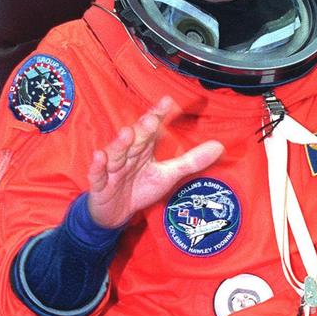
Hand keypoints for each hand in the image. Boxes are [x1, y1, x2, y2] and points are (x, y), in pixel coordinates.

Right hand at [86, 96, 222, 229]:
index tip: (168, 102)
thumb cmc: (140, 188)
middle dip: (142, 129)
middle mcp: (127, 154)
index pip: (151, 129)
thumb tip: (219, 146)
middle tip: (152, 119)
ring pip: (116, 153)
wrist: (115, 213)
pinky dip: (98, 166)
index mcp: (143, 148)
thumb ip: (191, 161)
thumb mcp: (168, 175)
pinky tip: (99, 156)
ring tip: (127, 133)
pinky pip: (97, 174)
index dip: (158, 115)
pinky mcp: (100, 184)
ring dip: (120, 144)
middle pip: (135, 139)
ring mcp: (112, 168)